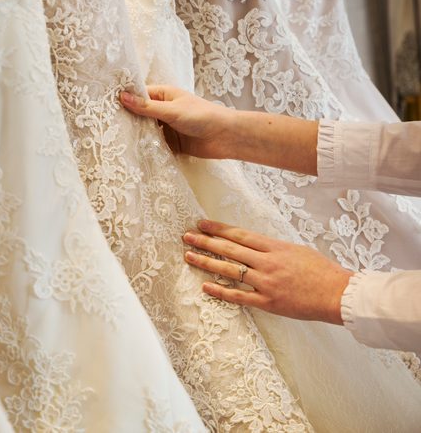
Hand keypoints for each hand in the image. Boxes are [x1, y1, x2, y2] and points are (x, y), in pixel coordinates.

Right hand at [120, 85, 319, 174]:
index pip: (139, 95)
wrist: (225, 138)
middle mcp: (163, 110)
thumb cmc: (202, 116)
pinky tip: (130, 152)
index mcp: (164, 95)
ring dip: (134, 135)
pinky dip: (144, 148)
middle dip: (126, 119)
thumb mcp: (172, 110)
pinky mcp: (170, 144)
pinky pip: (153, 145)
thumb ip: (147, 107)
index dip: (123, 99)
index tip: (104, 105)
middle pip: (139, 114)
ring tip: (112, 140)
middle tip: (103, 125)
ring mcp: (166, 127)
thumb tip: (122, 97)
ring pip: (145, 130)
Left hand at [182, 220, 352, 324]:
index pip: (240, 235)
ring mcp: (266, 283)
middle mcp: (267, 263)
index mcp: (275, 247)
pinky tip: (206, 286)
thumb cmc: (322, 271)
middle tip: (187, 237)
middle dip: (205, 242)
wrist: (339, 294)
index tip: (202, 224)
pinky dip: (221, 291)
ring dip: (207, 262)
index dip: (219, 228)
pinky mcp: (268, 302)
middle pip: (229, 250)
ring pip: (229, 270)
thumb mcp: (297, 250)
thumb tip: (253, 245)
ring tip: (189, 256)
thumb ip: (273, 248)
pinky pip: (239, 296)